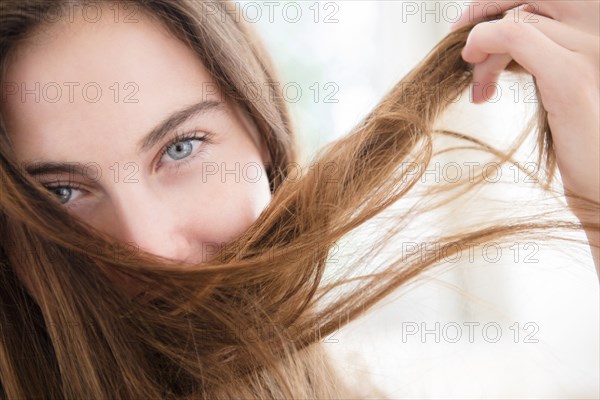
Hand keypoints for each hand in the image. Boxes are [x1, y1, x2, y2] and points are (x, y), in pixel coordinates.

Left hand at [451, 1, 599, 274]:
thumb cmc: (579, 150)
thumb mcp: (558, 96)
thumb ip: (539, 64)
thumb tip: (498, 51)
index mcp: (591, 42)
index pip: (538, 9)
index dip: (498, 19)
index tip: (473, 47)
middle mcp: (595, 38)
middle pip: (526, 12)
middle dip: (487, 37)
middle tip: (469, 68)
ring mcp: (587, 53)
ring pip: (516, 22)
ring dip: (484, 53)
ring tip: (481, 92)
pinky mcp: (569, 78)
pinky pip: (515, 36)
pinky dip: (484, 44)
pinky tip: (479, 81)